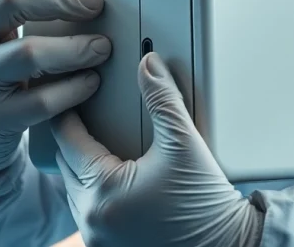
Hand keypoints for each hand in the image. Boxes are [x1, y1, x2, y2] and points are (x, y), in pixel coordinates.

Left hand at [51, 52, 263, 246]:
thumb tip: (148, 65)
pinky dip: (95, 190)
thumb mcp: (185, 143)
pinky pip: (88, 210)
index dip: (70, 112)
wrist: (228, 245)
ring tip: (101, 143)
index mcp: (103, 192)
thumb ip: (163, 99)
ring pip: (74, 190)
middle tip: (89, 114)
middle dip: (75, 139)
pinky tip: (114, 175)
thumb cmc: (207, 204)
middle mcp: (92, 219)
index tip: (76, 95)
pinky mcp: (109, 246)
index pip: (67, 140)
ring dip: (83, 167)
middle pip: (65, 165)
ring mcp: (98, 237)